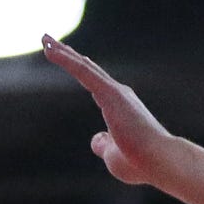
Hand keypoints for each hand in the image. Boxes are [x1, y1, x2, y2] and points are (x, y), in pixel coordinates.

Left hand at [39, 38, 187, 189]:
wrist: (159, 161)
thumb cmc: (140, 163)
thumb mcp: (114, 155)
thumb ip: (104, 144)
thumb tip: (96, 139)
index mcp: (119, 106)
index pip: (94, 83)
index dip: (79, 68)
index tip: (67, 57)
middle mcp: (118, 94)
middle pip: (88, 69)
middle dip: (68, 55)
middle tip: (49, 42)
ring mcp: (115, 92)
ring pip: (83, 66)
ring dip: (63, 53)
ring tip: (44, 40)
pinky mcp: (110, 93)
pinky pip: (83, 72)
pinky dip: (66, 60)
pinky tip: (50, 51)